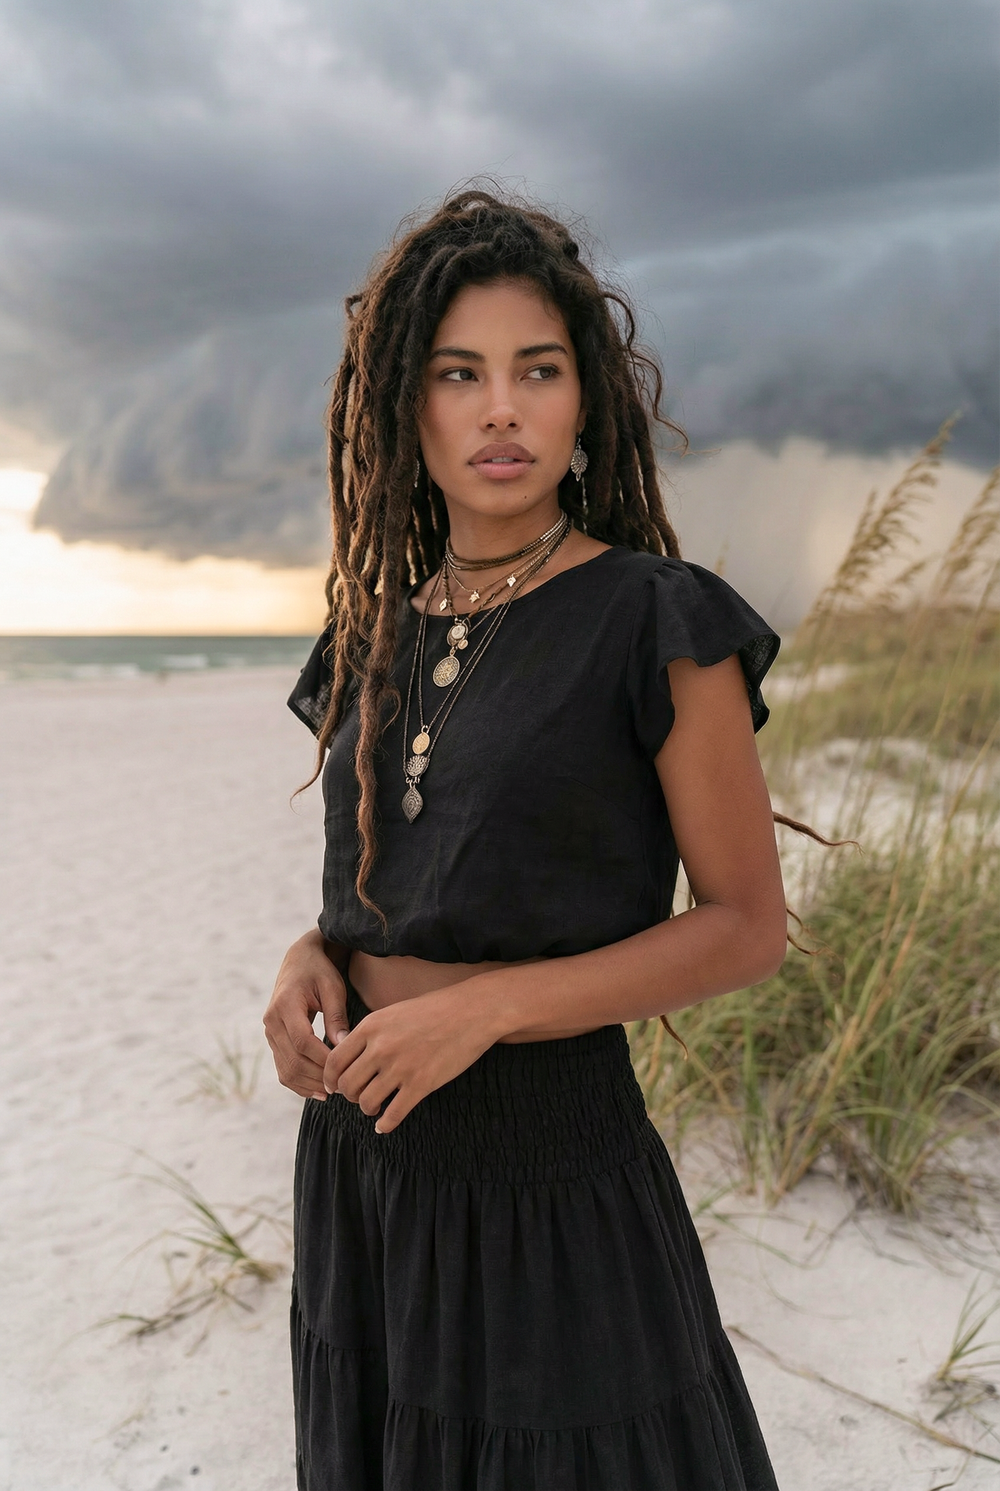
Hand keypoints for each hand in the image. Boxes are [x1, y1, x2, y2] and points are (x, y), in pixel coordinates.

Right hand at [263, 930, 349, 1098]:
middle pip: (293, 1059)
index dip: (323, 1059)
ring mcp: (270, 1033)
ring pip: (286, 1069)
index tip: (343, 1070)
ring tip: (333, 1091)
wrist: (298, 962)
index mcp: (286, 1005)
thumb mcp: (333, 987)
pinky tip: (318, 1090)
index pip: (303, 1041)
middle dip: (318, 1076)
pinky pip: (282, 1069)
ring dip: (309, 1084)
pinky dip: (299, 1083)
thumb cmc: (319, 972)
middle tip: (343, 1086)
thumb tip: (343, 1046)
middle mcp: (272, 1021)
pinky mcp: (273, 1041)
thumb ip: (337, 1016)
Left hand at [323, 984, 500, 1133]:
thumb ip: (370, 1033)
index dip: (330, 1078)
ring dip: (367, 1109)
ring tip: (374, 1108)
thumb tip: (348, 1057)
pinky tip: (384, 1125)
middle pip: (347, 1085)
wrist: (472, 1011)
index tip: (334, 1086)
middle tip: (358, 1097)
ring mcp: (401, 1067)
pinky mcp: (421, 1084)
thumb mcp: (393, 1012)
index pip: (334, 1061)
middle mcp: (381, 1048)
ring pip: (366, 1102)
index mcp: (370, 1027)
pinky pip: (393, 1115)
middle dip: (349, 1096)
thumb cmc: (434, 1009)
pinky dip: (385, 1125)